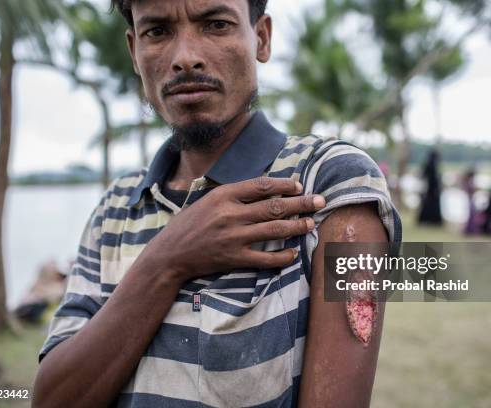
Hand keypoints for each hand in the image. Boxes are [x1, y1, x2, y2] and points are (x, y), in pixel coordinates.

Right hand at [138, 177, 325, 281]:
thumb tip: (266, 189)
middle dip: (302, 203)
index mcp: (223, 195)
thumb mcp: (207, 200)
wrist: (169, 255)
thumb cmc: (189, 224)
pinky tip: (293, 253)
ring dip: (297, 226)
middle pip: (275, 206)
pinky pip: (265, 258)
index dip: (285, 185)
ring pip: (274, 230)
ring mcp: (233, 238)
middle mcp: (230, 214)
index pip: (262, 186)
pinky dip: (282, 256)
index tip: (300, 185)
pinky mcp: (234, 259)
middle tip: (321, 201)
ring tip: (312, 223)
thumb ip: (233, 194)